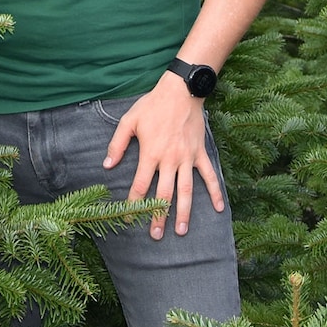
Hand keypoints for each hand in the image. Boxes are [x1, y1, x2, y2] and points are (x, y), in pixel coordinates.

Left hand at [102, 73, 224, 238]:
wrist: (181, 90)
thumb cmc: (153, 105)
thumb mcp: (129, 121)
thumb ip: (117, 144)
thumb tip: (107, 165)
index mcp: (150, 153)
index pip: (141, 185)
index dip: (134, 204)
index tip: (128, 219)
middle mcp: (169, 159)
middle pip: (164, 194)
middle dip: (159, 216)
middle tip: (155, 235)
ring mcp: (187, 158)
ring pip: (186, 190)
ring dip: (184, 212)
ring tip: (181, 230)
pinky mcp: (199, 153)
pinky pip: (209, 175)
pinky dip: (216, 191)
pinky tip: (219, 208)